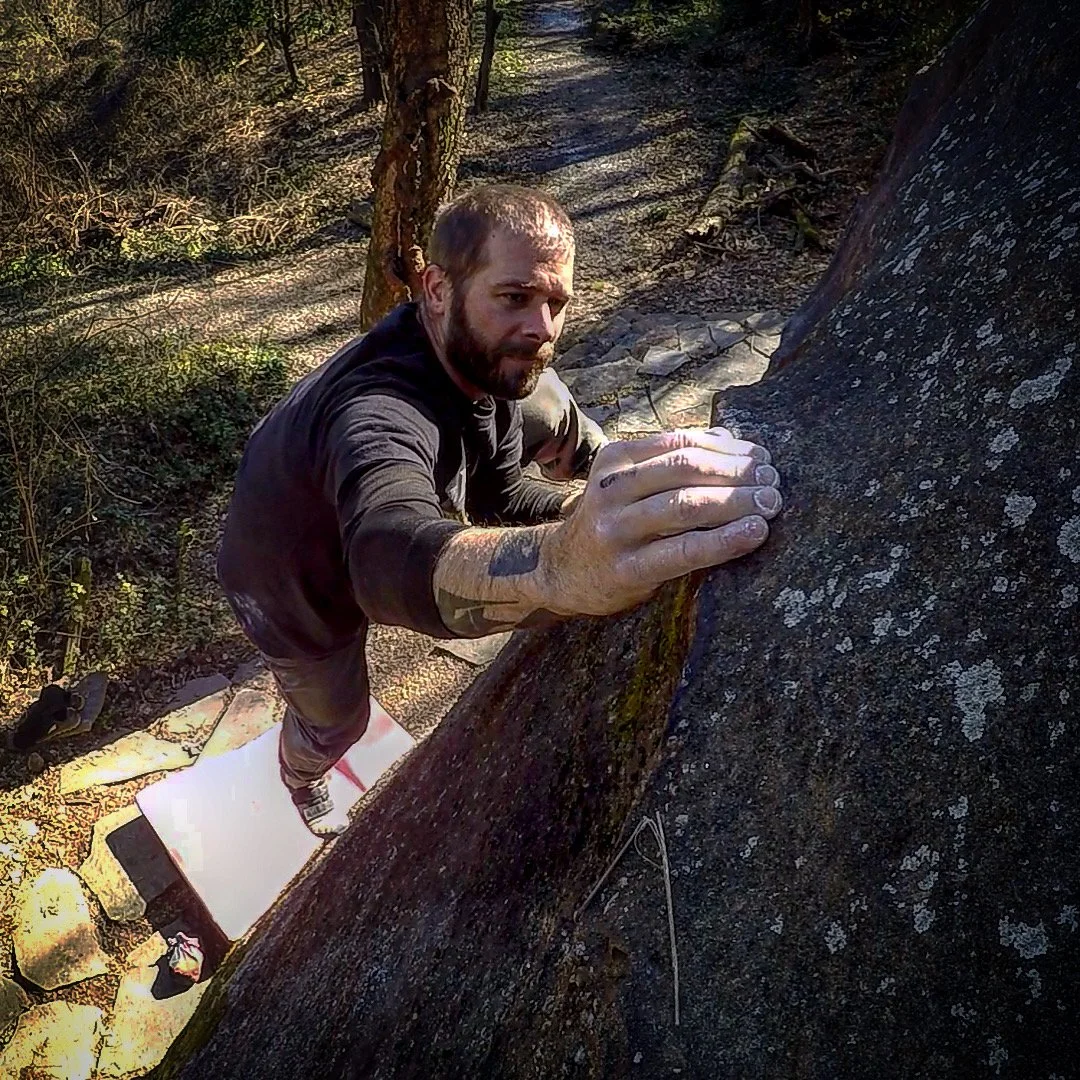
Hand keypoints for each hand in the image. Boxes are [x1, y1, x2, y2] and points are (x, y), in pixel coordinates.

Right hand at [540, 427, 780, 615]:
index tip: (763, 459)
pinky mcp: (627, 568)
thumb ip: (671, 459)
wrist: (562, 571)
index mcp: (615, 459)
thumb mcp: (629, 483)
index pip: (681, 442)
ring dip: (737, 502)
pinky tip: (754, 533)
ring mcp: (617, 529)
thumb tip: (728, 439)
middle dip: (737, 473)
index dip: (728, 449)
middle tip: (774, 484)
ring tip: (771, 505)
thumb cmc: (612, 523)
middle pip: (686, 469)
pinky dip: (724, 541)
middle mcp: (612, 489)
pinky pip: (683, 551)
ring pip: (687, 506)